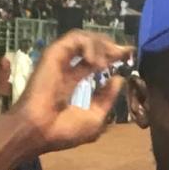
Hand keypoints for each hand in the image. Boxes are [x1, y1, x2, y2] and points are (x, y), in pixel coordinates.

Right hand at [10, 30, 133, 154]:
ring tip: (109, 60)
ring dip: (101, 45)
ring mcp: (59, 61)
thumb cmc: (65, 130)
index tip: (128, 54)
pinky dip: (89, 45)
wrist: (41, 131)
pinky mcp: (54, 54)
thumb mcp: (96, 117)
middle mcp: (65, 69)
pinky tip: (96, 62)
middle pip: (89, 47)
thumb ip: (107, 98)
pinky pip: (74, 39)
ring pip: (83, 38)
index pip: (92, 63)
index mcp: (71, 83)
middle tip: (125, 51)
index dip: (110, 56)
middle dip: (109, 46)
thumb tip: (117, 80)